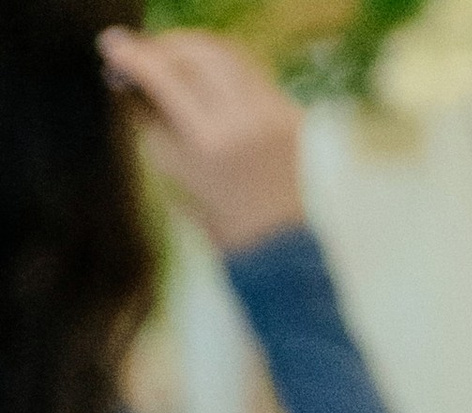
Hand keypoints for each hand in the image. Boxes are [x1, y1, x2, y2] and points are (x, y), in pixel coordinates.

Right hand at [99, 27, 303, 255]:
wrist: (273, 242)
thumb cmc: (214, 211)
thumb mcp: (171, 167)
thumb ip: (149, 117)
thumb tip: (128, 71)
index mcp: (209, 142)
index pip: (165, 78)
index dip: (135, 56)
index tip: (114, 45)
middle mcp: (245, 122)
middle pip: (199, 53)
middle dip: (167, 46)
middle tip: (147, 50)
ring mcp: (273, 115)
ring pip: (228, 54)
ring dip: (197, 50)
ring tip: (176, 59)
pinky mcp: (291, 113)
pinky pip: (253, 73)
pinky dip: (227, 69)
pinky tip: (210, 78)